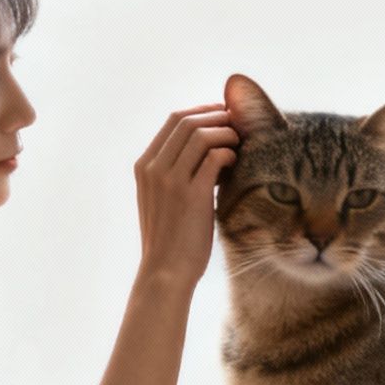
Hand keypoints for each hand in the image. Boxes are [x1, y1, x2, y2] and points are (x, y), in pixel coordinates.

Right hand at [134, 103, 238, 288]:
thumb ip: (173, 174)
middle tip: (239, 123)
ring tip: (240, 142)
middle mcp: (153, 168)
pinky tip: (237, 162)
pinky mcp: (191, 194)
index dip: (203, 112)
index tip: (223, 116)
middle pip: (188, 121)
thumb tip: (207, 152)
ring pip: (201, 134)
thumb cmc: (171, 240)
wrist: (165, 272)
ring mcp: (170, 180)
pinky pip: (214, 157)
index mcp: (144, 166)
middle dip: (217, 116)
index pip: (174, 120)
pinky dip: (229, 153)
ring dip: (226, 133)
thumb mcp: (161, 200)